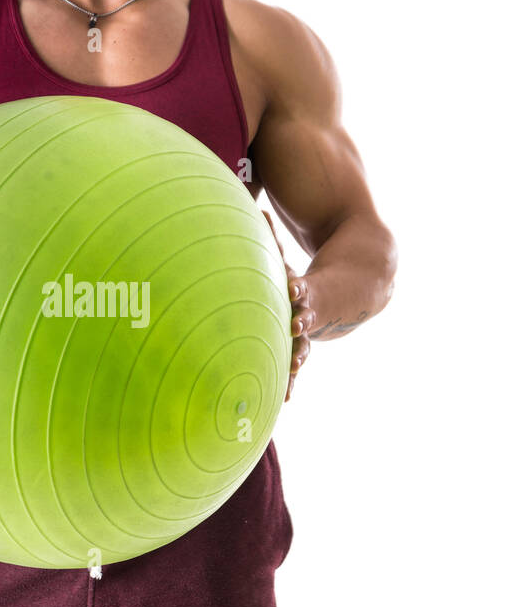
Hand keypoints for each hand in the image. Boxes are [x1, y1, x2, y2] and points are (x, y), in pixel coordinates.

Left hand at [262, 210, 314, 401]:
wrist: (354, 292)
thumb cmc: (305, 275)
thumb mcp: (286, 257)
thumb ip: (270, 237)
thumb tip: (251, 208)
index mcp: (306, 288)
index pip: (302, 286)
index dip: (298, 286)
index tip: (295, 287)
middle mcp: (310, 311)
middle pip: (306, 317)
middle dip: (302, 322)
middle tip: (297, 325)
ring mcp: (309, 331)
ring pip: (302, 345)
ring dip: (297, 354)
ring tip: (293, 367)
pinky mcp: (301, 347)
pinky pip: (294, 365)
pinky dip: (289, 381)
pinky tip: (284, 399)